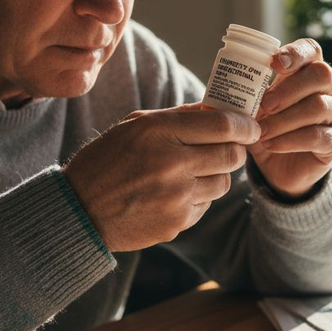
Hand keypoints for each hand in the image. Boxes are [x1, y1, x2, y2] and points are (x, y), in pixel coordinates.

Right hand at [62, 104, 259, 251]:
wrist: (79, 210)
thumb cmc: (107, 161)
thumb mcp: (135, 126)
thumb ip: (178, 117)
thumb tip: (216, 108)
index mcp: (158, 132)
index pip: (221, 125)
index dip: (244, 125)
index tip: (252, 126)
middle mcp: (171, 164)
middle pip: (231, 155)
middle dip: (236, 150)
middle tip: (232, 147)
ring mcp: (176, 196)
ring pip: (223, 182)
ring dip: (218, 175)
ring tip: (197, 171)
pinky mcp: (177, 222)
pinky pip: (206, 205)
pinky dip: (199, 197)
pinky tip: (176, 193)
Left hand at [250, 38, 331, 197]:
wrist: (281, 169)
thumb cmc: (268, 129)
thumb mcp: (253, 111)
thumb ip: (242, 98)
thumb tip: (214, 93)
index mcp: (308, 72)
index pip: (311, 50)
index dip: (296, 53)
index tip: (275, 64)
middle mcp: (329, 88)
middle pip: (321, 75)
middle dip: (289, 89)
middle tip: (263, 105)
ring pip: (319, 107)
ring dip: (285, 119)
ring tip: (261, 132)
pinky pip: (320, 136)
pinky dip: (291, 141)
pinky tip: (271, 145)